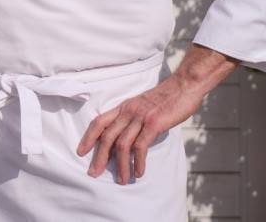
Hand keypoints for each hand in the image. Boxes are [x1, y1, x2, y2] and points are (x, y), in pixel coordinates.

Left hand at [77, 45, 236, 183]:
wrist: (184, 85)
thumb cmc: (166, 98)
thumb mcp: (143, 106)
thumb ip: (134, 120)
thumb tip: (129, 139)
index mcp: (124, 107)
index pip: (99, 122)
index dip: (88, 137)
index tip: (81, 152)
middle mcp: (128, 112)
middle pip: (107, 136)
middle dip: (99, 157)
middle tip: (94, 173)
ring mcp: (140, 117)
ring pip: (122, 144)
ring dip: (121, 165)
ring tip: (122, 180)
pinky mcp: (154, 123)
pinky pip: (141, 146)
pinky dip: (138, 161)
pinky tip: (139, 173)